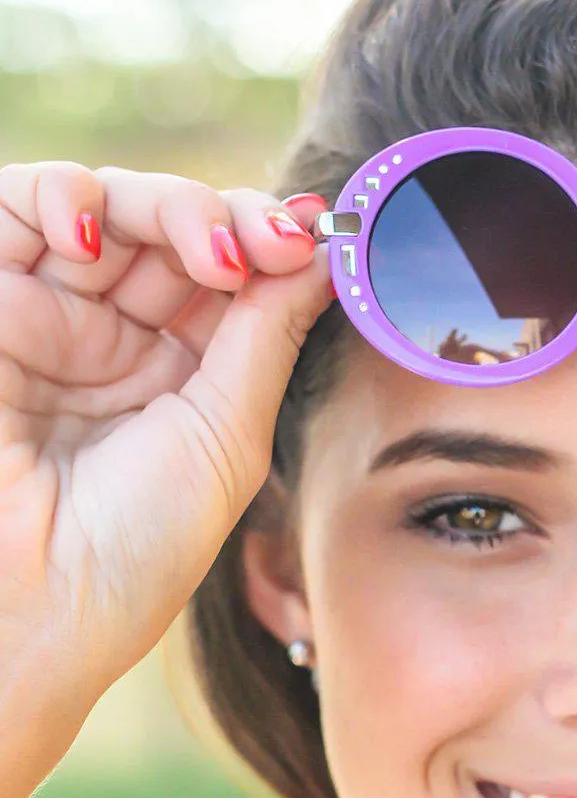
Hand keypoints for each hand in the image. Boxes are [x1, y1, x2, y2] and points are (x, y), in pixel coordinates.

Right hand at [0, 162, 333, 746]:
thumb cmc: (131, 549)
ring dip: (164, 204)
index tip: (317, 241)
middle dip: (231, 220)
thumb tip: (325, 252)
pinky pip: (16, 208)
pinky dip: (63, 194)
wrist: (30, 603)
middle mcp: (111, 339)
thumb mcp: (226, 437)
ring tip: (208, 249)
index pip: (229, 276)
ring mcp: (47, 315)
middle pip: (174, 229)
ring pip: (106, 206)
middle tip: (273, 243)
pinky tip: (97, 231)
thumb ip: (266, 336)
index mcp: (179, 378)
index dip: (272, 245)